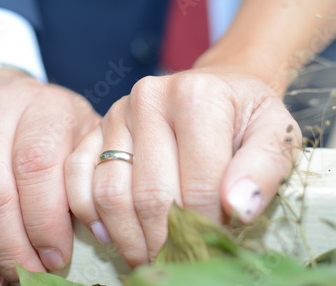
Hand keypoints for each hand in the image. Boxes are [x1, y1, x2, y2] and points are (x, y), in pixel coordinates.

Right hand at [65, 67, 300, 267]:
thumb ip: (263, 169)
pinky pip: (76, 177)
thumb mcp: (274, 134)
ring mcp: (116, 113)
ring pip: (110, 192)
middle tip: (178, 262)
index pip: (199, 186)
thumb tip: (238, 208)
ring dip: (128, 237)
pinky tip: (110, 233)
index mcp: (196, 96)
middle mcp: (148, 98)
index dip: (207, 229)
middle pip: (150, 195)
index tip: (214, 247)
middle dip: (165, 242)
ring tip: (148, 256)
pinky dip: (89, 213)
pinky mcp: (95, 128)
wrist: (214, 88)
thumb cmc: (243, 116)